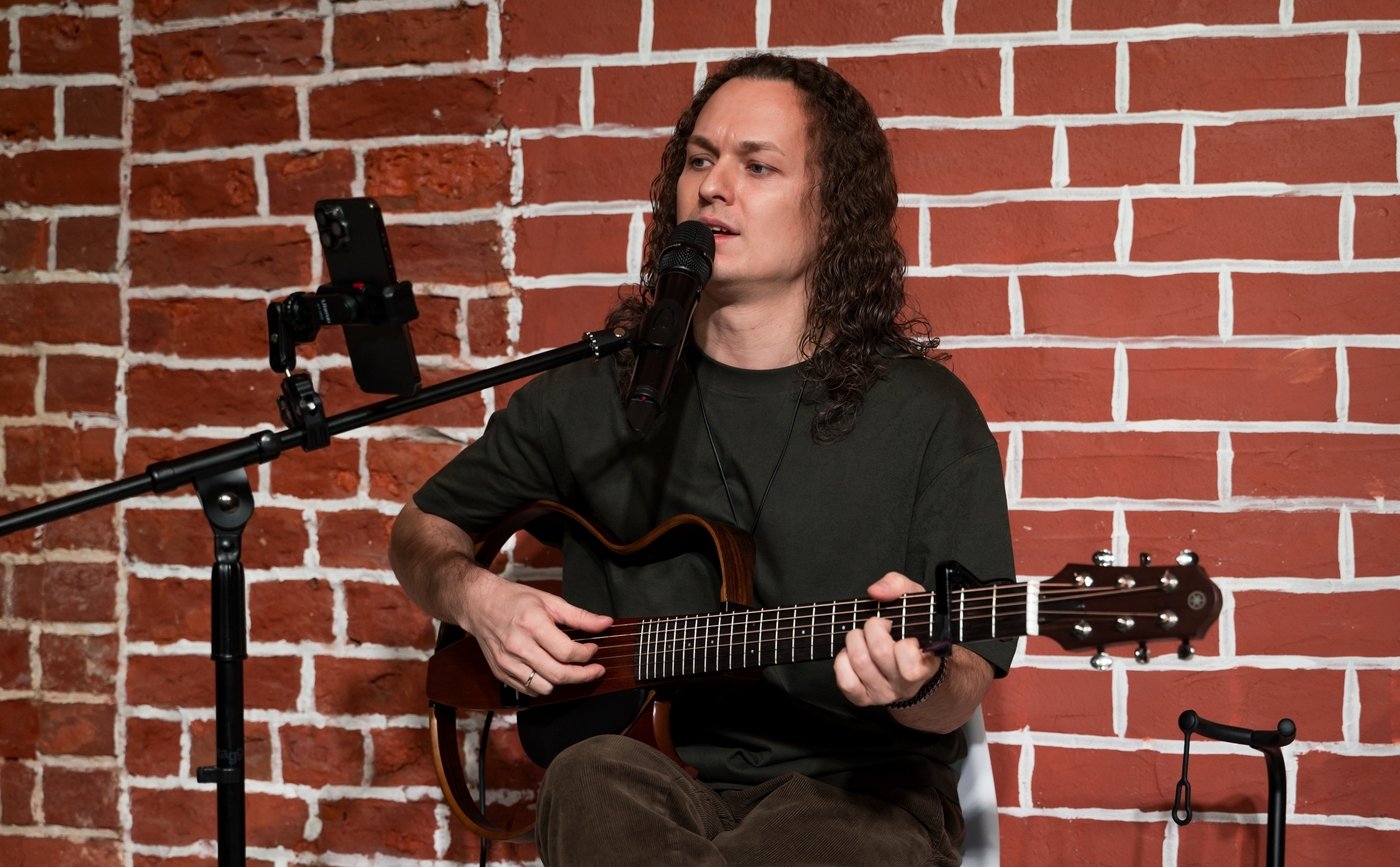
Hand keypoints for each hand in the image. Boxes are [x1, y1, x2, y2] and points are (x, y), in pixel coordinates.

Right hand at [458, 571, 612, 697]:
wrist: (479, 605)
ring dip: (562, 682)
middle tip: (595, 670)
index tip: (594, 650)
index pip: (567, 651)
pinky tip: (548, 671)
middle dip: (583, 675)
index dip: (587, 654)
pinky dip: (543, 685)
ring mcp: (507, 662)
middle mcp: (518, 645)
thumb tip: (606, 623)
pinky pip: (528, 690)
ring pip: (544, 687)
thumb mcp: (550, 600)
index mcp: (532, 623)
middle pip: (558, 674)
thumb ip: (580, 616)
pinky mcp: (500, 673)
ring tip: (569, 669)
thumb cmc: (515, 600)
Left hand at [833, 571, 940, 706]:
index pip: (911, 665)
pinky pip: (846, 682)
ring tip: (862, 635)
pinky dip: (842, 661)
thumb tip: (877, 591)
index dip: (902, 643)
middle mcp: (906, 684)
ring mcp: (885, 693)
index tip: (899, 628)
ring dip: (854, 640)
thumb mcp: (914, 601)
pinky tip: (851, 653)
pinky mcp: (864, 698)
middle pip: (879, 653)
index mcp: (925, 664)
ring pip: (860, 663)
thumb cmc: (913, 629)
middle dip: (872, 628)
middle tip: (877, 624)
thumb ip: (898, 586)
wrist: (912, 661)